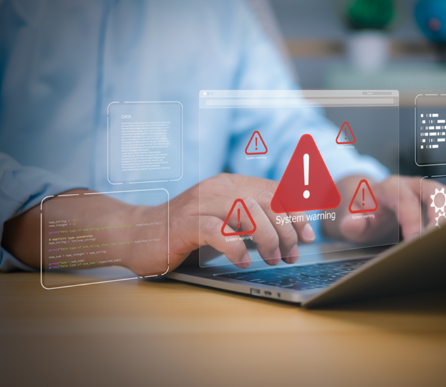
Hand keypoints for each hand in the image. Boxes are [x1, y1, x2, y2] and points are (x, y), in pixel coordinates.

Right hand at [130, 173, 315, 274]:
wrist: (137, 235)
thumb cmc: (186, 233)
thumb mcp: (225, 221)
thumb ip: (252, 221)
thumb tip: (291, 235)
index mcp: (230, 184)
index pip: (274, 190)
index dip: (296, 212)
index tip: (308, 236)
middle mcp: (217, 188)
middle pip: (265, 200)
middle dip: (286, 229)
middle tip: (291, 254)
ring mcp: (200, 204)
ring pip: (246, 211)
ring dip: (267, 238)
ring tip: (273, 259)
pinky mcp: (185, 224)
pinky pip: (218, 231)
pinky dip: (237, 248)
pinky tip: (244, 262)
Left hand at [323, 175, 445, 243]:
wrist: (373, 202)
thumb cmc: (366, 212)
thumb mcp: (353, 218)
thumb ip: (352, 222)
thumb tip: (351, 224)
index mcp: (391, 187)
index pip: (405, 200)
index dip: (412, 220)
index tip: (414, 240)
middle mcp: (415, 185)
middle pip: (436, 191)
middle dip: (440, 216)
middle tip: (439, 240)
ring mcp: (432, 190)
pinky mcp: (445, 199)